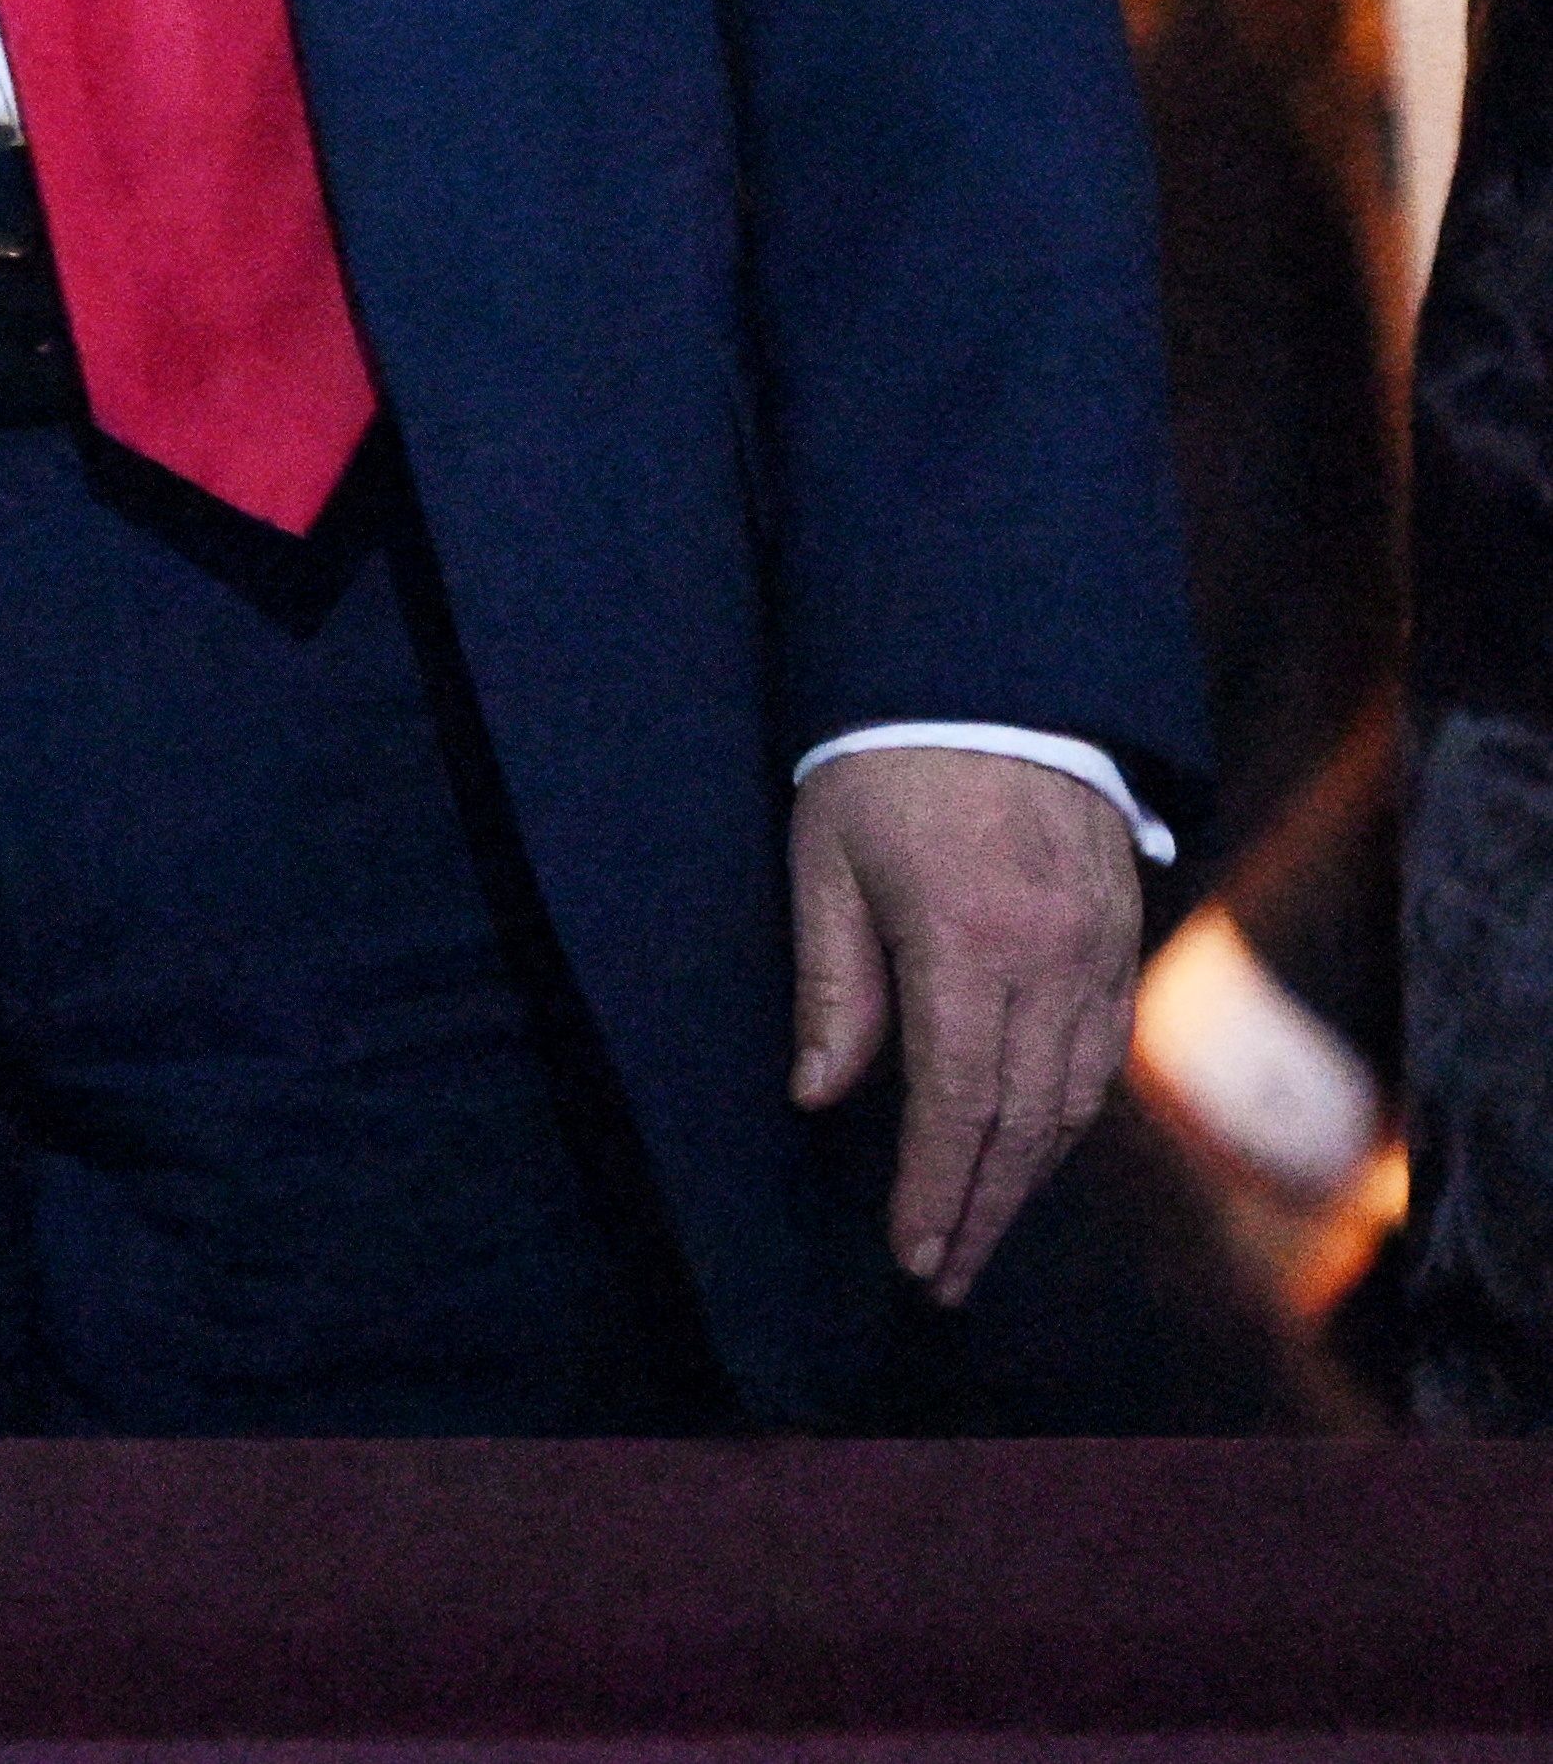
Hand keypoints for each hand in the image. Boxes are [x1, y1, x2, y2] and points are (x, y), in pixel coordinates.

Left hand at [789, 741, 1145, 1301]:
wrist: (987, 670)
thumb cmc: (880, 763)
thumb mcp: (824, 861)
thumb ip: (833, 984)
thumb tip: (822, 1096)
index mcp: (967, 942)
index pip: (957, 1103)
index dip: (938, 1190)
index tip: (914, 1256)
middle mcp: (1051, 959)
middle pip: (1025, 1120)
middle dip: (983, 1208)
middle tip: (946, 1278)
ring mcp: (1103, 949)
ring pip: (1077, 1097)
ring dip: (1030, 1176)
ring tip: (981, 1232)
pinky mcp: (1128, 934)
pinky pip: (1105, 1051)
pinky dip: (1070, 1115)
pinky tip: (1035, 1151)